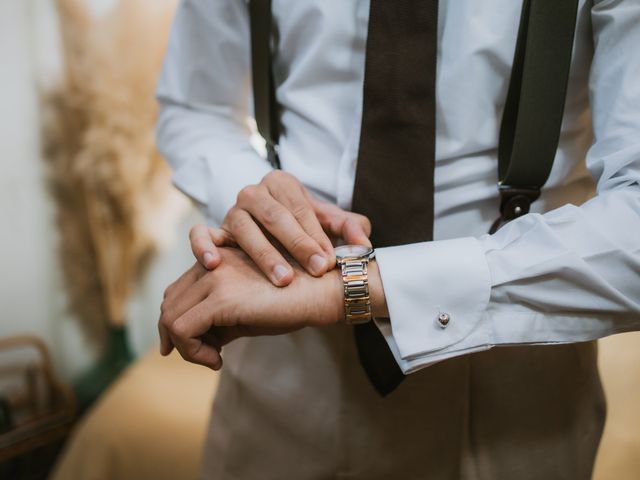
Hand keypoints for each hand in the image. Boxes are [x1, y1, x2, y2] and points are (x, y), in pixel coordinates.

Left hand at [158, 247, 387, 369]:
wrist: (326, 290)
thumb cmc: (296, 300)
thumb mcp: (252, 306)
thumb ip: (224, 317)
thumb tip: (204, 343)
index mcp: (220, 257)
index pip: (180, 289)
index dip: (176, 320)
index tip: (188, 346)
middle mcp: (213, 261)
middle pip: (171, 301)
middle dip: (176, 336)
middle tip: (203, 356)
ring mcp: (215, 277)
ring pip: (172, 316)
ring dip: (185, 346)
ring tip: (213, 358)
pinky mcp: (222, 298)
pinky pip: (184, 329)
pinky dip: (192, 352)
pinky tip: (218, 360)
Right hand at [189, 170, 370, 285]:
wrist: (273, 230)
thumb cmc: (303, 227)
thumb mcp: (327, 223)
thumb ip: (348, 227)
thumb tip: (362, 241)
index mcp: (281, 183)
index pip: (299, 207)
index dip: (316, 234)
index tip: (330, 260)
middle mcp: (253, 193)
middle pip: (274, 216)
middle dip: (298, 245)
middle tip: (317, 269)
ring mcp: (231, 211)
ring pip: (243, 228)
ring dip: (263, 254)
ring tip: (283, 279)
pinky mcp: (214, 229)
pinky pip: (201, 233)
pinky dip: (204, 246)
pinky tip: (214, 264)